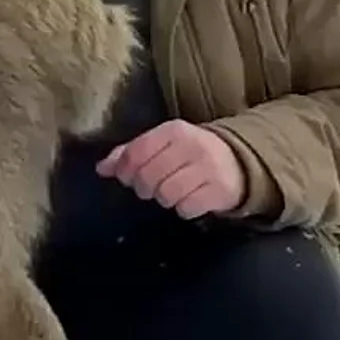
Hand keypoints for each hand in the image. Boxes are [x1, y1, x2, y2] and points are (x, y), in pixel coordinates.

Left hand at [97, 120, 246, 219]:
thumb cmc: (190, 153)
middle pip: (148, 177)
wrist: (238, 161)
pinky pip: (186, 208)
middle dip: (144, 188)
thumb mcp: (162, 145)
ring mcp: (208, 168)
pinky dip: (184, 209)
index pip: (136, 153)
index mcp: (173, 131)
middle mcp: (192, 146)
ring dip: (165, 199)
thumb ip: (130, 153)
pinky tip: (190, 199)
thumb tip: (102, 168)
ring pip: (166, 195)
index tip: (127, 178)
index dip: (125, 171)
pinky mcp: (219, 190)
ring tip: (173, 192)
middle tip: (152, 187)